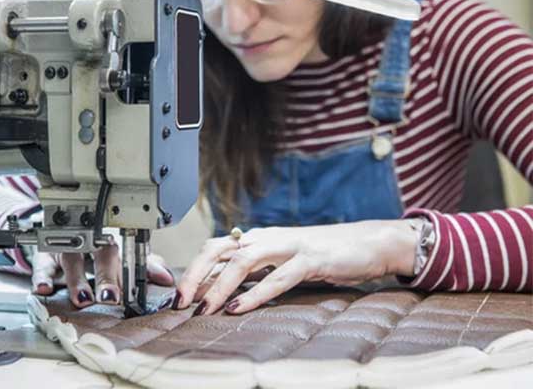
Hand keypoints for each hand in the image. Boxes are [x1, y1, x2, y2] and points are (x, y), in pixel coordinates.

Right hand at [31, 244, 173, 307]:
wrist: (64, 227)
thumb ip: (144, 266)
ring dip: (77, 280)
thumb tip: (167, 278)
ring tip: (83, 298)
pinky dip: (42, 277)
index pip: (125, 256)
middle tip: (110, 297)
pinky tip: (45, 288)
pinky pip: (42, 266)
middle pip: (100, 257)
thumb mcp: (121, 254)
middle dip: (106, 277)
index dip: (129, 272)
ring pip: (72, 261)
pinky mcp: (45, 255)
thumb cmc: (97, 246)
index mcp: (113, 242)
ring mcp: (67, 248)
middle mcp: (91, 242)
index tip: (134, 291)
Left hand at [174, 220, 416, 314]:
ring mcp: (289, 246)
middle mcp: (268, 238)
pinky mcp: (311, 259)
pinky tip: (238, 308)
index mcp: (259, 239)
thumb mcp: (283, 262)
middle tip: (179, 302)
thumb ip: (256, 272)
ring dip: (219, 286)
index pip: (215, 248)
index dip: (192, 269)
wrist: (368, 242)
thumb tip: (223, 291)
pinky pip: (279, 277)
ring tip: (202, 308)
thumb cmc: (323, 255)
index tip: (177, 295)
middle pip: (220, 249)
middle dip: (194, 274)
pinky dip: (256, 294)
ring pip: (244, 261)